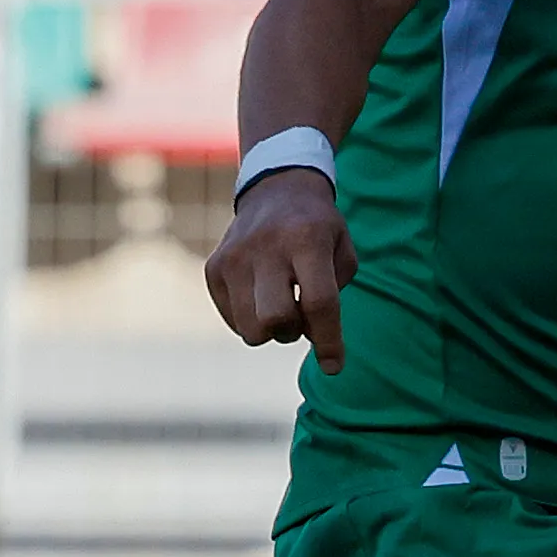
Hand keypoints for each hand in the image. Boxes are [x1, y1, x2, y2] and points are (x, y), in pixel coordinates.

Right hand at [204, 169, 357, 371]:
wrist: (276, 191)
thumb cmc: (319, 229)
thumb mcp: (342, 251)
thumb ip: (333, 295)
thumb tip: (310, 337)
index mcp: (307, 240)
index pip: (319, 302)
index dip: (328, 340)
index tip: (334, 366)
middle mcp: (266, 248)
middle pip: (276, 320)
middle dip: (293, 331)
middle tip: (302, 316)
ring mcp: (234, 258)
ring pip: (251, 328)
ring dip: (272, 330)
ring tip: (283, 305)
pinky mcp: (214, 268)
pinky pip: (233, 320)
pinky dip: (252, 320)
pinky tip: (263, 296)